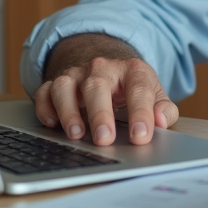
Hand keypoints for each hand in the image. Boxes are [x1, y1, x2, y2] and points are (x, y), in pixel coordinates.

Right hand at [33, 33, 178, 146]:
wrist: (108, 68)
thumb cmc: (133, 88)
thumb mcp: (154, 95)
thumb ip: (164, 110)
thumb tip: (161, 121)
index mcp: (132, 70)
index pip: (138, 89)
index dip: (141, 113)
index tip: (141, 136)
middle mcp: (102, 68)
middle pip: (97, 85)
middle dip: (100, 113)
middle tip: (105, 139)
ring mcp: (76, 74)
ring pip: (65, 85)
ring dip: (68, 110)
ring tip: (76, 135)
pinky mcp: (55, 83)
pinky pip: (44, 91)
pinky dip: (45, 107)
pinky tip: (51, 124)